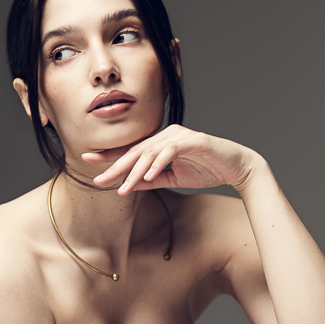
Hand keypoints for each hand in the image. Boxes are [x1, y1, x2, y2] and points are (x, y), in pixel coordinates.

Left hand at [84, 126, 257, 193]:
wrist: (236, 166)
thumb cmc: (206, 169)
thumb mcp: (173, 179)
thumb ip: (152, 180)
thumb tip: (128, 185)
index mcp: (160, 143)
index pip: (131, 150)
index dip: (110, 156)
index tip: (88, 161)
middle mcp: (166, 135)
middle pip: (135, 150)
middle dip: (115, 165)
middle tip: (97, 179)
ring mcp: (179, 136)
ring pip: (150, 152)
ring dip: (135, 171)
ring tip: (122, 188)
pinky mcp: (193, 141)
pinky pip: (170, 152)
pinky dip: (158, 164)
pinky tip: (148, 176)